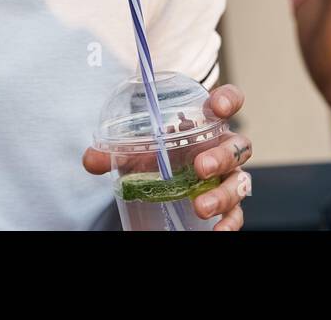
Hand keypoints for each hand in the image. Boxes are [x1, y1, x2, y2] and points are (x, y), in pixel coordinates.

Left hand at [82, 84, 251, 230]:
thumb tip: (91, 159)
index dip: (229, 99)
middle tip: (200, 167)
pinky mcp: (228, 202)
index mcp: (206, 123)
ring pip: (240, 180)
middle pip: (238, 146)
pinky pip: (237, 212)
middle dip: (222, 156)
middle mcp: (224, 147)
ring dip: (223, 194)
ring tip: (201, 205)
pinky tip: (218, 231)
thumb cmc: (161, 155)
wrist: (168, 179)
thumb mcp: (139, 150)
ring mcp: (229, 175)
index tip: (218, 106)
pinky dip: (230, 223)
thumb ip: (116, 152)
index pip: (228, 101)